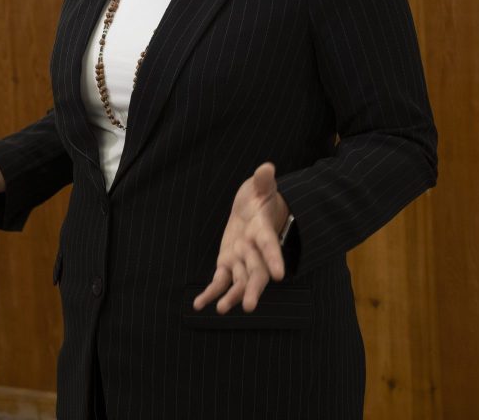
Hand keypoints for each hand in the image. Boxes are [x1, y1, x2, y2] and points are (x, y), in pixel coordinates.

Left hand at [193, 162, 288, 313]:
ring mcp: (241, 259)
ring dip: (231, 296)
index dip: (274, 259)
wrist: (254, 209)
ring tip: (221, 309)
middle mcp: (254, 250)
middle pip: (256, 273)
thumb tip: (266, 168)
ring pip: (239, 281)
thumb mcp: (261, 186)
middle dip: (253, 289)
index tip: (280, 276)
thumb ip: (263, 180)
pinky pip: (219, 281)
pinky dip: (210, 293)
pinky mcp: (227, 263)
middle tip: (249, 307)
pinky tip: (198, 305)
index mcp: (263, 231)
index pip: (270, 246)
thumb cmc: (260, 196)